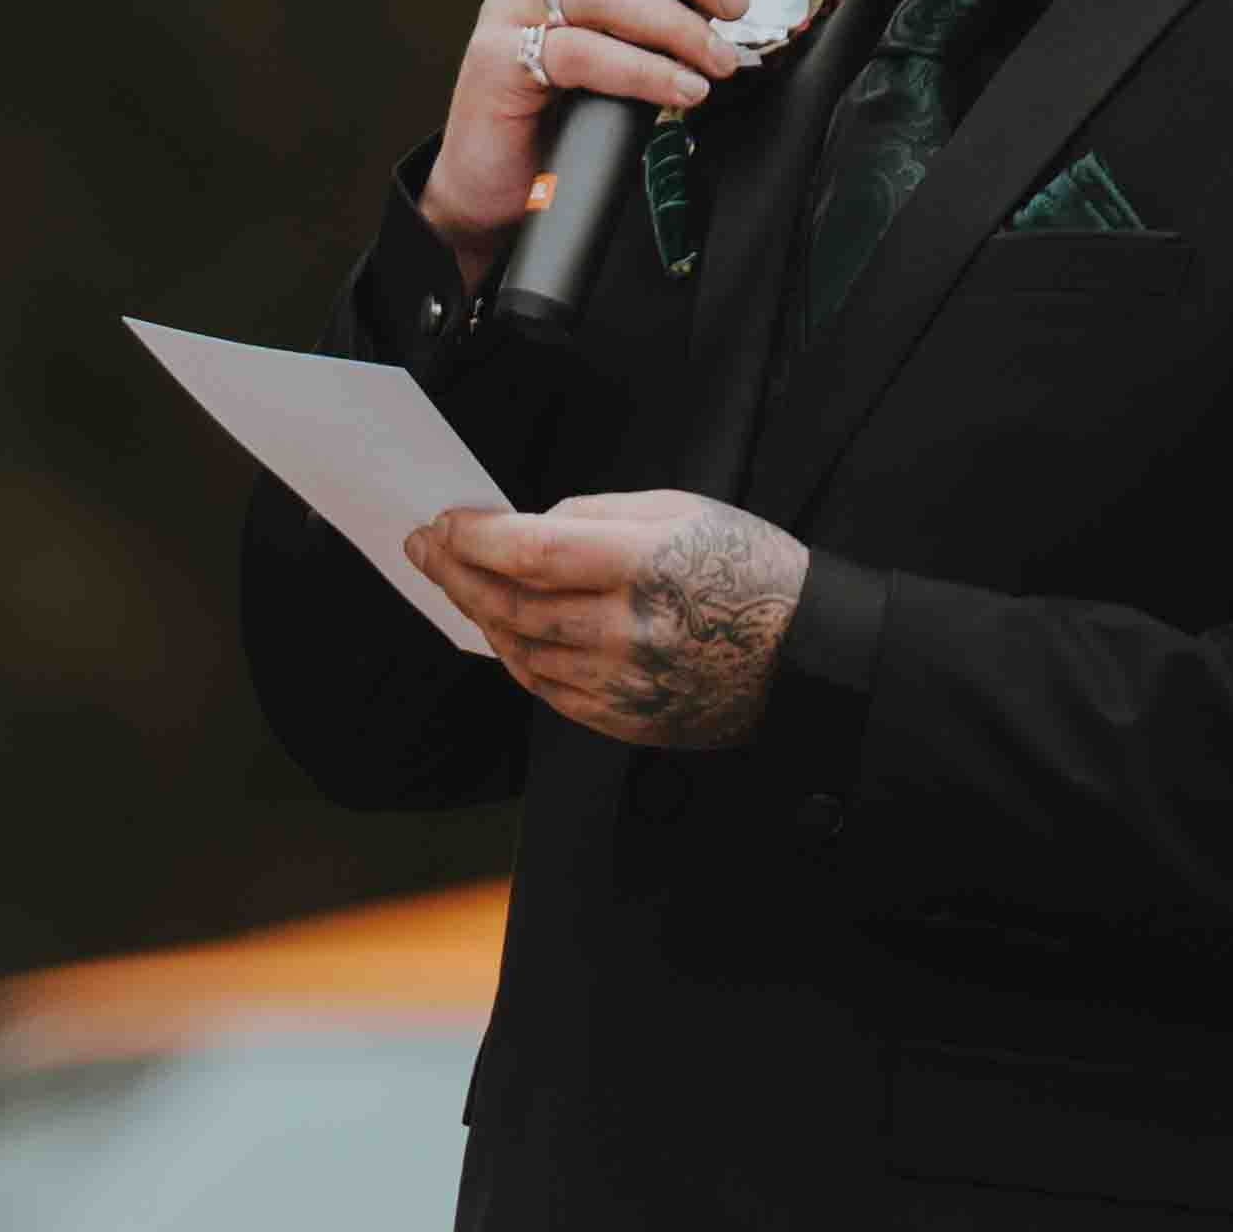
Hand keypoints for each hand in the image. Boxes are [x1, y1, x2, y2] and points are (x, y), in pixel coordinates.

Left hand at [410, 491, 809, 747]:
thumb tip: (525, 530)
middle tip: (425, 549)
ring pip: (522, 652)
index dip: (475, 540)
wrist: (807, 653)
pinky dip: (516, 657)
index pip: (533, 554)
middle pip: (514, 606)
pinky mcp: (627, 721)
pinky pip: (549, 690)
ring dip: (480, 615)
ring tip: (458, 584)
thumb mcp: (679, 510)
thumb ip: (593, 515)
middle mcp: (630, 631)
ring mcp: (626, 685)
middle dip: (457, 574)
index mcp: (645, 565)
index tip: (444, 525)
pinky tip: (502, 630)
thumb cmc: (746, 570)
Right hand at [421, 0, 769, 284]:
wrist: (500, 181)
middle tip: (734, 3)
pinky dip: (643, 70)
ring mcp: (511, 9)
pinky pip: (580, 52)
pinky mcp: (500, 60)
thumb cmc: (570, 106)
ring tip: (717, 61)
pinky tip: (681, 90)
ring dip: (676, 24)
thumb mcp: (643, 37)